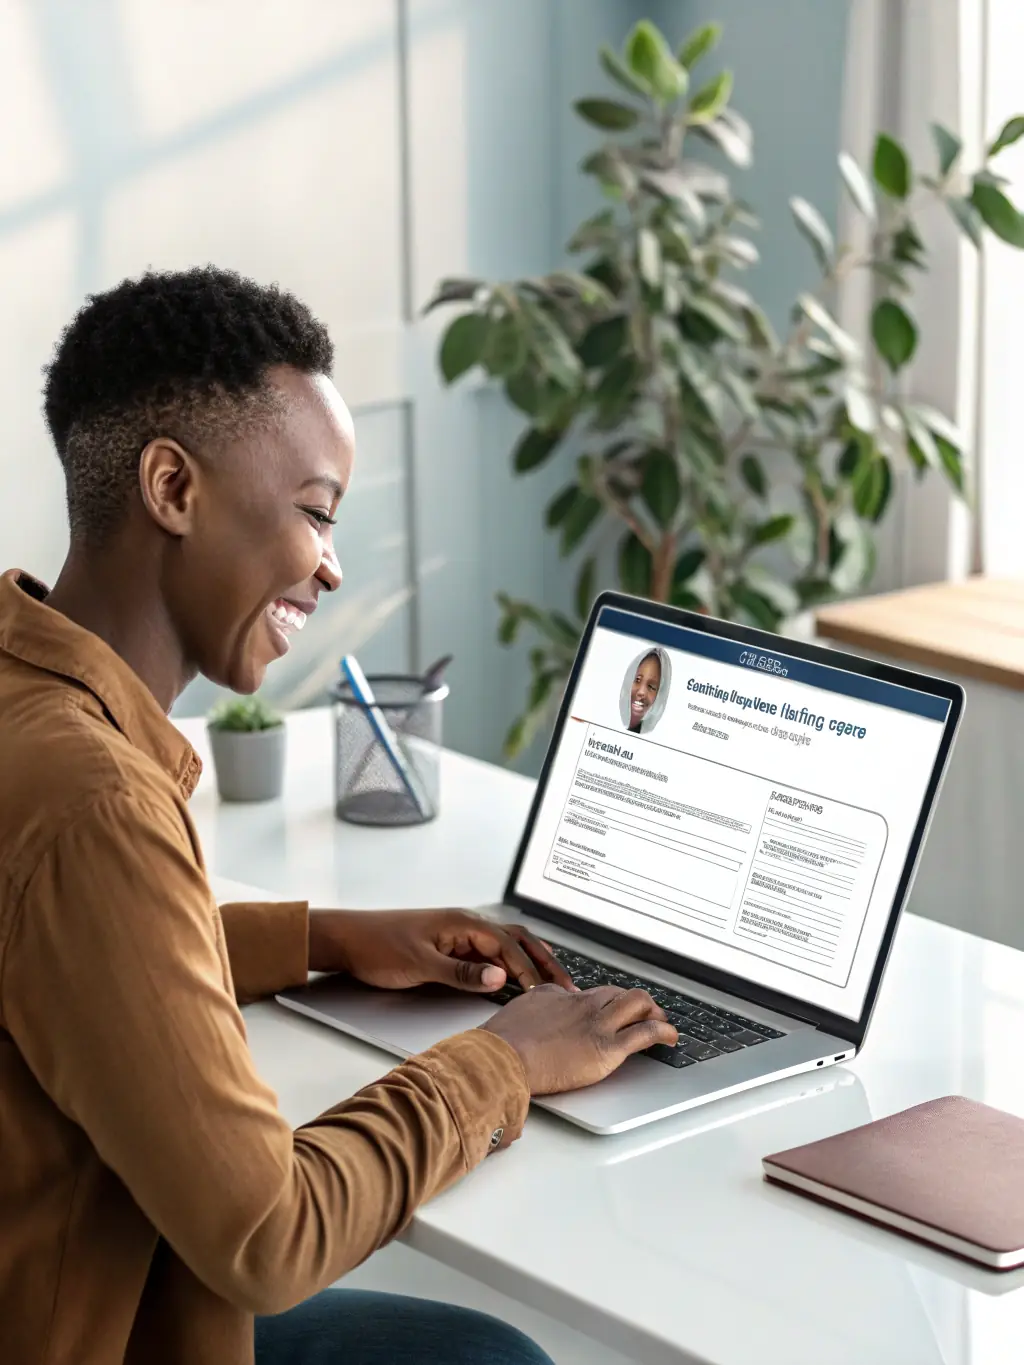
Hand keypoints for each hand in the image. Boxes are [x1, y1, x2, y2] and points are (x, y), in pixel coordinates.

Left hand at [308, 908, 574, 993]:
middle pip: (518, 940)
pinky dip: (511, 966)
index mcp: (464, 923)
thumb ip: (461, 972)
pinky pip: (490, 954)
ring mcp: (460, 934)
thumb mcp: (421, 963)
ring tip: (554, 982)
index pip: (509, 946)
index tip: (546, 994)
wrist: (348, 939)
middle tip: (568, 986)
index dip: (530, 970)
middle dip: (544, 962)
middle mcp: (467, 924)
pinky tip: (518, 979)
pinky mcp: (452, 946)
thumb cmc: (379, 946)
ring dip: (531, 962)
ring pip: (507, 945)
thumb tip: (500, 976)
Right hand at [482, 984, 677, 1093]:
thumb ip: (542, 1002)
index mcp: (564, 997)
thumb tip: (547, 1001)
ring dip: (655, 1013)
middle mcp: (586, 1005)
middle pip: (622, 995)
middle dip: (638, 1005)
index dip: (612, 1001)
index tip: (616, 1008)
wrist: (505, 1055)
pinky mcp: (608, 1048)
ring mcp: (599, 1024)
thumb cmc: (507, 1038)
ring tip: (662, 1023)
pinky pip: (645, 1033)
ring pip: (639, 1005)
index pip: (598, 993)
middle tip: (646, 1015)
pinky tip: (670, 1037)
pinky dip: (663, 1032)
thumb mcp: (524, 1007)